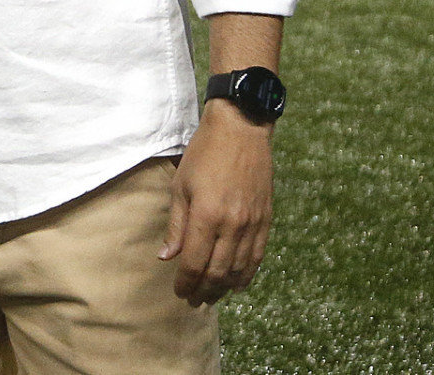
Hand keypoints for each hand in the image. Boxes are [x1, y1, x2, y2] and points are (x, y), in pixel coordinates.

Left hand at [160, 99, 274, 305]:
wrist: (241, 131)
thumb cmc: (203, 155)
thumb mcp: (180, 186)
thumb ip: (176, 225)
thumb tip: (167, 257)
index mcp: (207, 215)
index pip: (194, 262)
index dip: (185, 282)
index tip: (179, 292)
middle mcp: (232, 224)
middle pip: (218, 272)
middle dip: (203, 290)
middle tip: (193, 301)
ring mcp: (253, 224)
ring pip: (239, 269)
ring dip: (224, 287)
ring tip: (212, 296)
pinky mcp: (266, 220)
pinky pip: (257, 257)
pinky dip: (247, 274)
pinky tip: (237, 284)